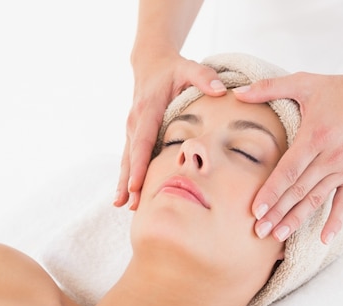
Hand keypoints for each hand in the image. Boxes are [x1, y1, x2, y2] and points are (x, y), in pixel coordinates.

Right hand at [115, 53, 225, 209]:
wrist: (150, 62)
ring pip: (127, 159)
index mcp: (148, 110)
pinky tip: (128, 194)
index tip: (136, 185)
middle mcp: (135, 121)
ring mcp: (131, 128)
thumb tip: (220, 90)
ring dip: (124, 182)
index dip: (139, 165)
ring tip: (122, 205)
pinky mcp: (133, 133)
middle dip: (128, 181)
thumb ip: (205, 77)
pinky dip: (128, 175)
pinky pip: (130, 157)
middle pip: (130, 156)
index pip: (142, 142)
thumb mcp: (189, 68)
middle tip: (128, 204)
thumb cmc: (173, 69)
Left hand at [234, 69, 342, 242]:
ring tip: (278, 236)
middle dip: (277, 212)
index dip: (271, 192)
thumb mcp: (303, 82)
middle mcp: (331, 156)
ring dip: (297, 220)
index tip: (256, 210)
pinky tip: (323, 240)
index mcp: (315, 136)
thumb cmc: (337, 88)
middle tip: (258, 231)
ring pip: (317, 200)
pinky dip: (335, 222)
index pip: (288, 171)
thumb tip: (236, 92)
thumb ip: (268, 87)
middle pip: (299, 191)